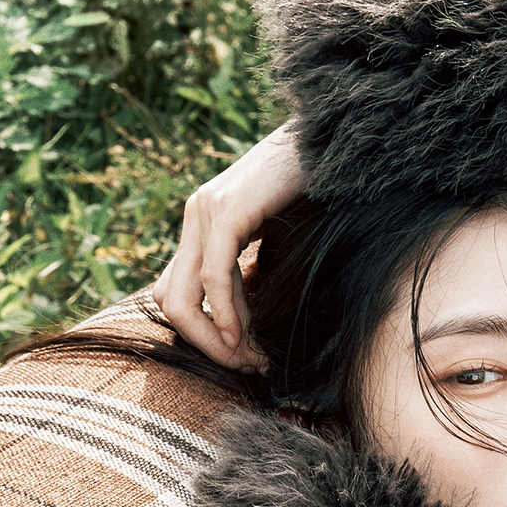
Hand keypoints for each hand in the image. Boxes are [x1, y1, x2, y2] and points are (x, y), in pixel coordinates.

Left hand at [151, 121, 303, 371]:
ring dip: (216, 339)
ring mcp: (206, 210)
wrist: (335, 139)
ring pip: (184, 297)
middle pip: (171, 301)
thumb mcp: (274, 236)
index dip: (202, 336)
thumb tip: (246, 322)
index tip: (243, 357)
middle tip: (244, 367)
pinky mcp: (229, 210)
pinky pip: (215, 277)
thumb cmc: (316, 190)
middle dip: (205, 345)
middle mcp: (196, 214)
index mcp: (202, 222)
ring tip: (250, 360)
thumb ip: (252, 268)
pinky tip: (244, 336)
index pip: (176, 293)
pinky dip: (226, 313)